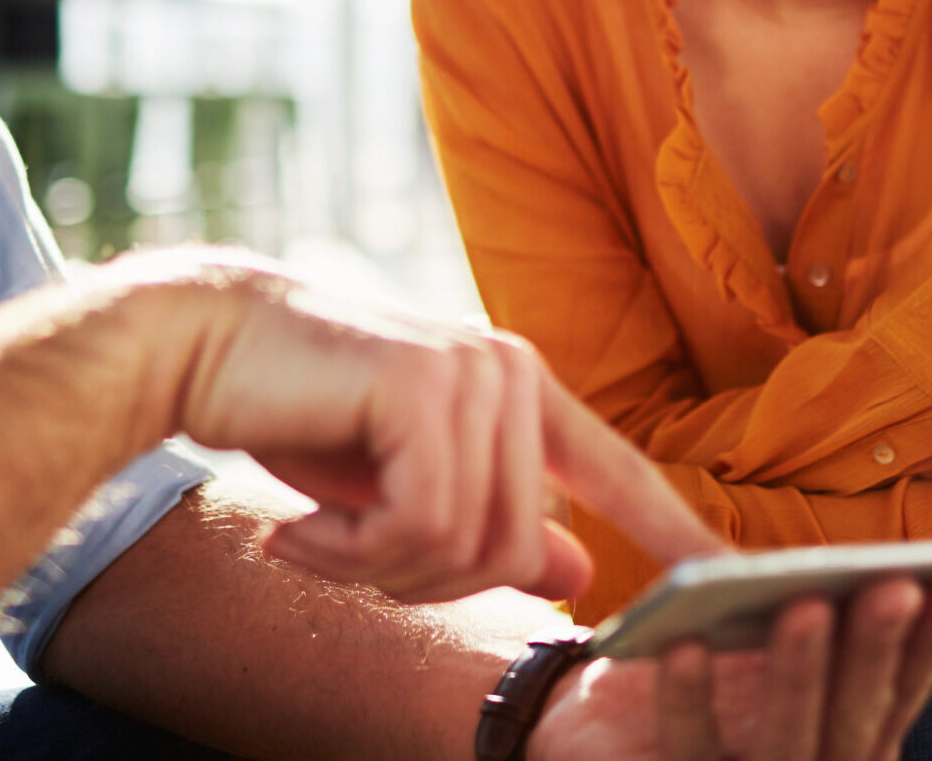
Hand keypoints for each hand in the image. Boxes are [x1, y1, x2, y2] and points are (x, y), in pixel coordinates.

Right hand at [116, 249, 725, 603]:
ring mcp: (472, 370)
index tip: (727, 583)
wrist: (203, 348)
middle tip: (342, 555)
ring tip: (316, 533)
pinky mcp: (424, 384)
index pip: (617, 470)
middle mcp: (509, 370)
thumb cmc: (300, 417)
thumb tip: (578, 573)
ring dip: (376, 570)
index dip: (674, 532)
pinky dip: (350, 553)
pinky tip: (298, 527)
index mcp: (518, 390)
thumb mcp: (402, 489)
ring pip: (468, 543)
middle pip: (516, 546)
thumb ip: (492, 521)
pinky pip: (420, 523)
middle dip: (420, 581)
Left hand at [530, 579, 931, 760]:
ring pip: (788, 743)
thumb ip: (864, 640)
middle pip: (855, 720)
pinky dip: (692, 701)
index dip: (931, 645)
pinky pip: (690, 751)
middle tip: (890, 584)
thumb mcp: (797, 660)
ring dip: (798, 674)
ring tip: (803, 604)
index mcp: (849, 740)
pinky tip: (687, 647)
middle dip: (874, 649)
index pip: (900, 693)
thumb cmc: (720, 689)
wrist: (604, 738)